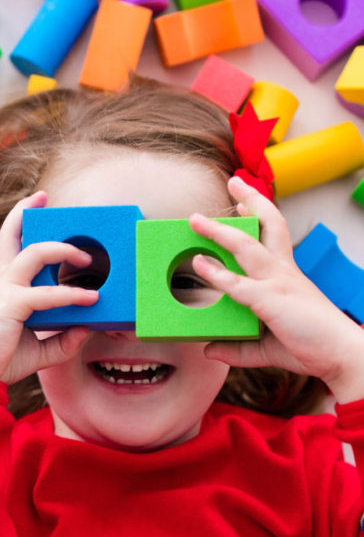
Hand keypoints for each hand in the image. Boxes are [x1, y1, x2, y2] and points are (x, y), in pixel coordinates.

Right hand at [0, 193, 97, 383]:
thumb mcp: (40, 350)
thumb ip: (63, 339)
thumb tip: (87, 328)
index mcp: (5, 290)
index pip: (11, 248)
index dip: (19, 223)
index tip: (35, 205)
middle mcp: (3, 284)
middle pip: (10, 236)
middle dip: (25, 211)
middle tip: (44, 197)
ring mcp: (5, 291)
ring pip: (34, 253)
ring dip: (63, 249)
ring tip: (87, 258)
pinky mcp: (10, 305)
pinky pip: (46, 294)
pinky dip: (70, 295)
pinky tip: (90, 299)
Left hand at [189, 177, 363, 402]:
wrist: (341, 356)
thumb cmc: (310, 347)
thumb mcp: (265, 348)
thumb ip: (237, 348)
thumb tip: (209, 349)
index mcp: (287, 276)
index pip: (274, 235)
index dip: (259, 215)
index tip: (243, 201)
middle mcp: (284, 272)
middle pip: (268, 225)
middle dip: (251, 200)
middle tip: (233, 180)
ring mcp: (278, 283)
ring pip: (246, 247)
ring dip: (219, 231)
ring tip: (195, 219)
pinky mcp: (271, 300)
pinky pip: (239, 284)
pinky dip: (217, 273)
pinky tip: (199, 263)